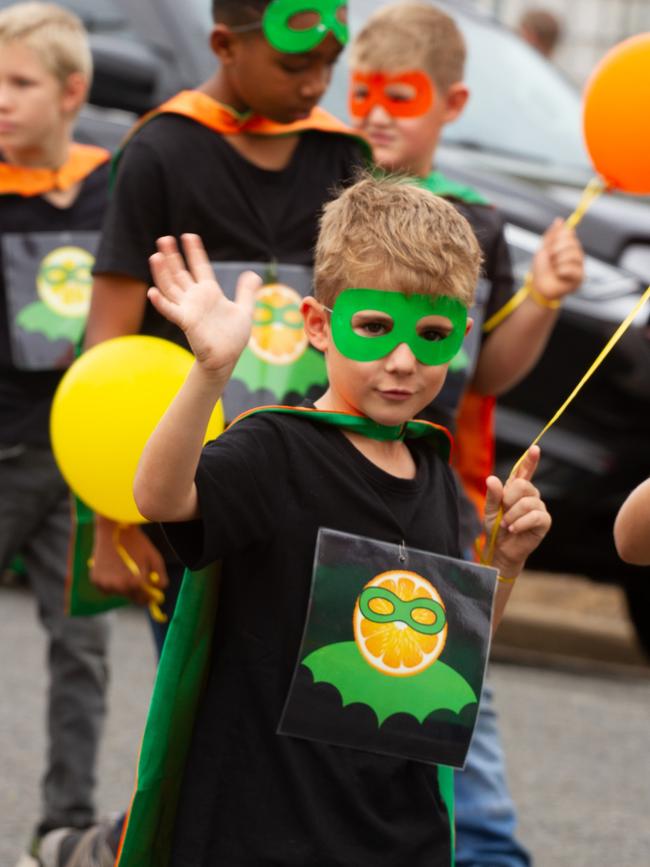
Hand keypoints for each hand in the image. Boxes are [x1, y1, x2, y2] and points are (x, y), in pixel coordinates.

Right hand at [90, 517, 168, 606]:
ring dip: (123, 586)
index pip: (143, 599)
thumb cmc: (136, 541)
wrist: (113, 528)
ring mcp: (104, 584)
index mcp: (134, 582)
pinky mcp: (94, 580)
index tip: (152, 594)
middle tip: (139, 579)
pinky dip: (110, 583)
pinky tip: (114, 569)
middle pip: (130, 597)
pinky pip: (106, 588)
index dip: (149, 596)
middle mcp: (118, 586)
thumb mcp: (154, 557)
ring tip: (125, 570)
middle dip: (137, 590)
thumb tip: (160, 589)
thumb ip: (160, 576)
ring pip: (118, 593)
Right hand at [148, 234, 261, 373]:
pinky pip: (171, 311)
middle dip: (173, 256)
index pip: (200, 267)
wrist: (227, 358)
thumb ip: (246, 292)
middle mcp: (196, 298)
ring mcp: (189, 309)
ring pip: (171, 287)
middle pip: (180, 273)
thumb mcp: (244, 310)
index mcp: (209, 292)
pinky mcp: (186, 322)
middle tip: (164, 239)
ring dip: (163, 273)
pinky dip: (161, 303)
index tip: (189, 236)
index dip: (195, 252)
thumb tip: (253, 274)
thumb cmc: (233, 338)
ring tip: (156, 256)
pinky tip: (152, 292)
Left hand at [484, 446, 550, 578]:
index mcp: (516, 489)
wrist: (501, 549)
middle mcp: (530, 495)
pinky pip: (535, 516)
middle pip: (523, 485)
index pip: (524, 471)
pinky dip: (521, 523)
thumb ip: (493, 495)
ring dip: (512, 516)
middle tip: (503, 513)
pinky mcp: (544, 521)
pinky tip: (514, 529)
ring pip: (528, 502)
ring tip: (507, 525)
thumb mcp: (490, 510)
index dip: (530, 460)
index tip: (535, 448)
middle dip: (509, 500)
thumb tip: (492, 479)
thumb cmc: (496, 528)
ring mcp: (539, 507)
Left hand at [531, 218, 583, 301]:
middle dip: (556, 250)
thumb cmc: (541, 269)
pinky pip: (572, 269)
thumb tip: (559, 220)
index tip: (549, 247)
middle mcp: (576, 254)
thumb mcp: (544, 248)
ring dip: (558, 262)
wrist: (539, 286)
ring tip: (554, 268)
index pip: (569, 233)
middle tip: (550, 258)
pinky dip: (561, 272)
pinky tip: (558, 275)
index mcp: (569, 246)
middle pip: (573, 242)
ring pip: (573, 255)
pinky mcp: (580, 277)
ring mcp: (579, 265)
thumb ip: (552, 234)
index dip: (557, 238)